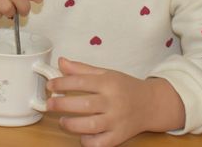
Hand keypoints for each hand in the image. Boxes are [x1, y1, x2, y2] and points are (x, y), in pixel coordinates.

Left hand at [46, 57, 184, 146]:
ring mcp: (117, 121)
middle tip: (49, 104)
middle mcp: (113, 102)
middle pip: (85, 104)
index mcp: (109, 83)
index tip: (50, 85)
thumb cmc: (125, 87)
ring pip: (92, 126)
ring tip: (62, 120)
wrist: (152, 104)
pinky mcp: (120, 136)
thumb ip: (82, 69)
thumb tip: (61, 62)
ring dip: (72, 125)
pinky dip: (89, 142)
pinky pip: (102, 143)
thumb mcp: (106, 73)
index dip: (62, 83)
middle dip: (62, 104)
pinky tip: (81, 136)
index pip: (81, 81)